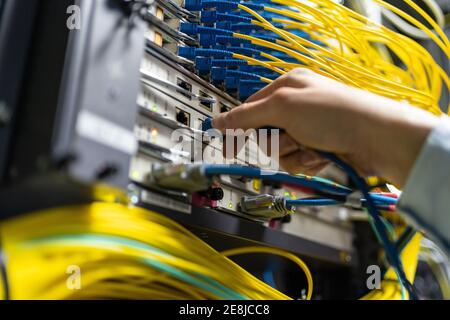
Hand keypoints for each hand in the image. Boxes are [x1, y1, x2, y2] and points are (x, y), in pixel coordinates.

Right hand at [213, 68, 439, 186]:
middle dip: (278, 143)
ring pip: (280, 153)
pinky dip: (307, 163)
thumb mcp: (283, 108)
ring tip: (313, 147)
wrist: (376, 139)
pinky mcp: (317, 148)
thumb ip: (246, 116)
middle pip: (264, 135)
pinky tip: (322, 156)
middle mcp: (295, 107)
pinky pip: (297, 163)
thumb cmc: (336, 114)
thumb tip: (217, 121)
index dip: (239, 130)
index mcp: (286, 88)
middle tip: (294, 138)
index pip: (249, 110)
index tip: (228, 148)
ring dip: (294, 156)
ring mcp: (307, 129)